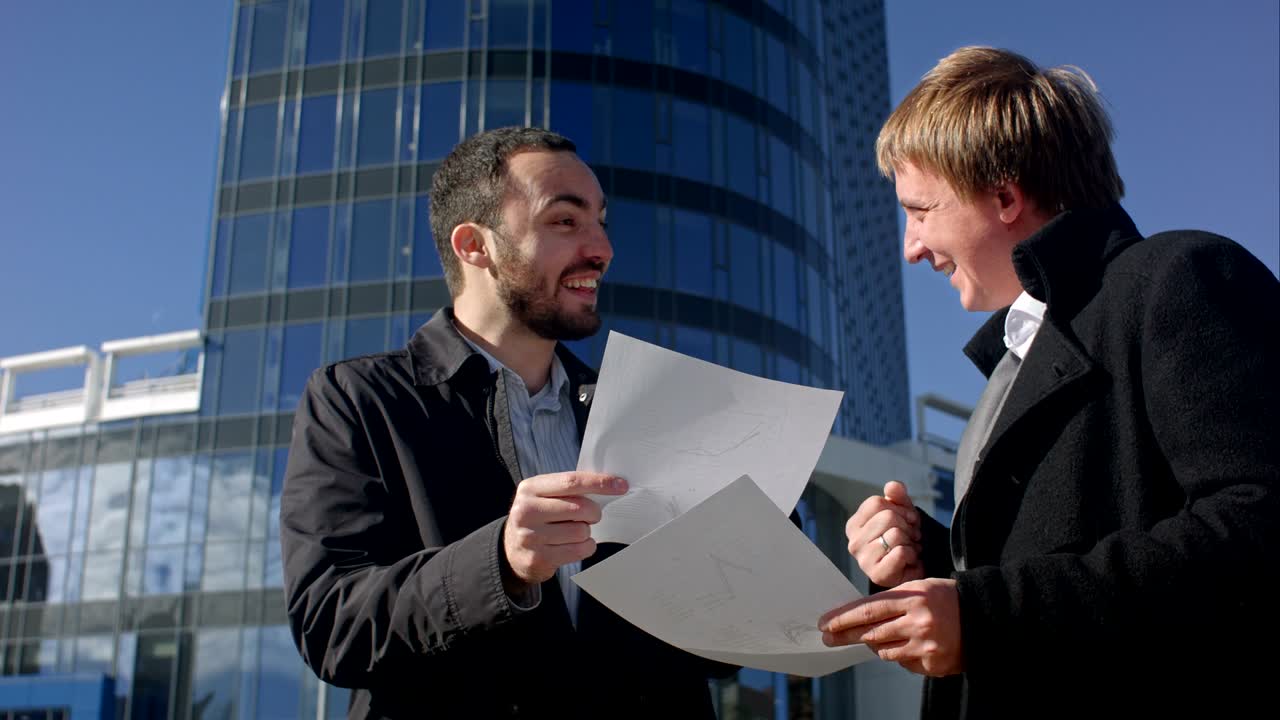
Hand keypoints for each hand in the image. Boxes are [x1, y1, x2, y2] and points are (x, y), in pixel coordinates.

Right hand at [503, 471, 626, 585]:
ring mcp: (531, 536)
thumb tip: (609, 484)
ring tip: (574, 531)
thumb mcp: (543, 495)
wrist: (511, 550)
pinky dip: (585, 547)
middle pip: (580, 508)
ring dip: (586, 532)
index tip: (620, 485)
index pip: (571, 482)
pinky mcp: (538, 558)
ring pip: (581, 531)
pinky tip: (575, 544)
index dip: (599, 483)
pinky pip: (579, 550)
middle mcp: (527, 511)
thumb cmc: (537, 517)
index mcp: (530, 488)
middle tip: (591, 516)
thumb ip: (568, 488)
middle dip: (594, 512)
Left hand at [819, 578, 962, 676]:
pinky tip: (907, 646)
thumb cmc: (945, 599)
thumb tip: (858, 617)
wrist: (984, 617)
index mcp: (913, 597)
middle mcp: (918, 621)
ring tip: (873, 638)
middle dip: (846, 636)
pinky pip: (903, 663)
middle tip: (829, 638)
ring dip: (874, 645)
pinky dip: (898, 655)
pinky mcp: (932, 664)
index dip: (844, 618)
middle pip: (872, 633)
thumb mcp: (919, 588)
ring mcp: (925, 645)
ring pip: (884, 651)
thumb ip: (891, 602)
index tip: (825, 623)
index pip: (869, 609)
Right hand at [845, 481, 923, 586]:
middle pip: (887, 517)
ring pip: (895, 534)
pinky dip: (912, 555)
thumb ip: (897, 496)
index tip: (907, 519)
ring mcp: (863, 560)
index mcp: (855, 525)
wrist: (915, 568)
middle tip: (910, 536)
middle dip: (907, 526)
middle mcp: (853, 542)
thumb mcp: (903, 511)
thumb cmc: (905, 538)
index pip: (876, 503)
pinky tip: (909, 561)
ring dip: (910, 542)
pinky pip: (901, 552)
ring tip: (909, 548)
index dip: (899, 508)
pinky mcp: (877, 575)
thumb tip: (892, 486)